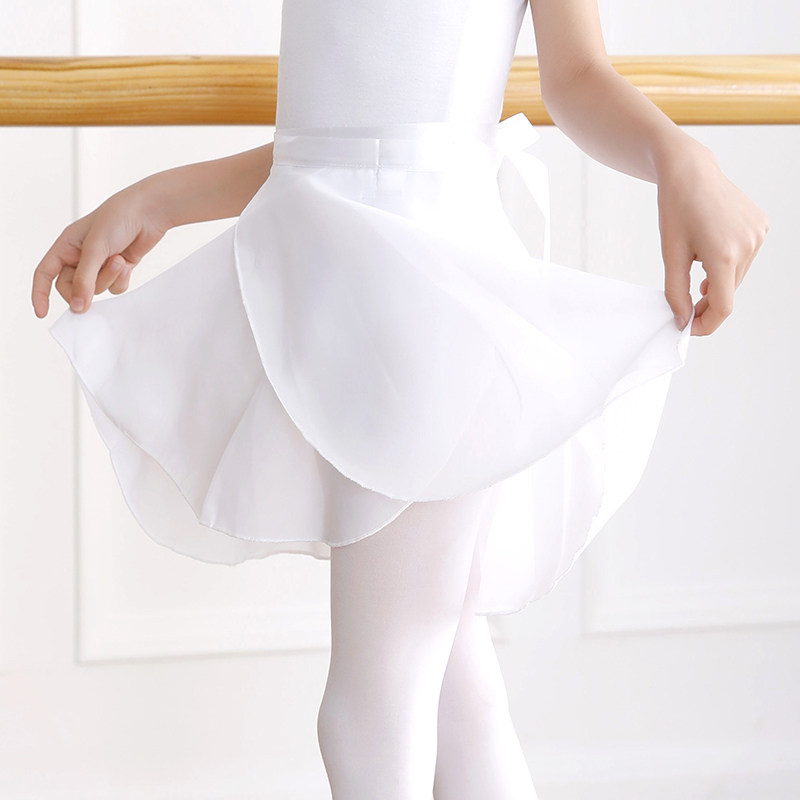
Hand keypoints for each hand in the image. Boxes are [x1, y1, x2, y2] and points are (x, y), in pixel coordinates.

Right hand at [31, 178, 169, 317]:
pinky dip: (121, 279)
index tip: (42, 313)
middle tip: (99, 275)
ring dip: (108, 278)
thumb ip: (84, 280)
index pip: (45, 273)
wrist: (149, 213)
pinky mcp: (118, 269)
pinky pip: (114, 287)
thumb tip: (77, 307)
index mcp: (66, 246)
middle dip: (87, 286)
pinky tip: (127, 262)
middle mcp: (80, 256)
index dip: (41, 293)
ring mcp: (99, 264)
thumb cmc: (118, 220)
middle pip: (72, 288)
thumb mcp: (96, 249)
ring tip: (119, 259)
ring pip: (96, 289)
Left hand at [657, 143, 769, 335]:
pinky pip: (744, 258)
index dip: (706, 323)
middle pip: (729, 292)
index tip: (689, 328)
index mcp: (724, 254)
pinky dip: (727, 263)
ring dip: (717, 280)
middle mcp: (748, 245)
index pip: (723, 307)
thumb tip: (683, 320)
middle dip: (707, 303)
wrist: (690, 172)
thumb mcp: (670, 256)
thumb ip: (676, 293)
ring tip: (697, 261)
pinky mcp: (761, 226)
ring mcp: (758, 234)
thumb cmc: (676, 210)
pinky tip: (711, 246)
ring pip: (736, 277)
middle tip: (685, 303)